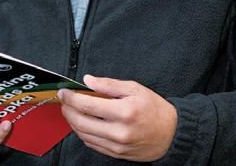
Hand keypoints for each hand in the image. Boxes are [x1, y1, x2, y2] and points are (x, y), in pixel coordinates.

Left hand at [58, 75, 176, 161]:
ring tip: (70, 110)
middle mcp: (119, 131)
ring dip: (72, 122)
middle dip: (67, 110)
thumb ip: (109, 84)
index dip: (71, 98)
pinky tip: (82, 122)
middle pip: (82, 122)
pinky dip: (83, 133)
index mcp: (124, 111)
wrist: (171, 134)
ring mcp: (117, 145)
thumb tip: (88, 80)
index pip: (88, 105)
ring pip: (84, 135)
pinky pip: (92, 144)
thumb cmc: (154, 108)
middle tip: (64, 100)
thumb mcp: (134, 88)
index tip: (64, 91)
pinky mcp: (116, 154)